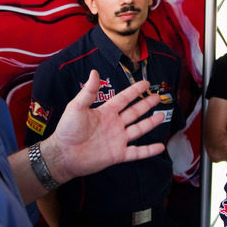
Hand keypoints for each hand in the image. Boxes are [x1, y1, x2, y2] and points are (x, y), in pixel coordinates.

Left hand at [43, 70, 164, 180]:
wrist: (64, 154)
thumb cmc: (67, 130)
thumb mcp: (77, 107)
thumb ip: (88, 91)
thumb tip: (94, 72)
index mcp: (105, 112)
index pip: (124, 99)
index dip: (135, 91)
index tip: (145, 83)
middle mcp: (114, 124)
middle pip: (134, 112)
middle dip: (146, 104)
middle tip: (157, 97)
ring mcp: (117, 139)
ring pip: (138, 129)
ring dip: (150, 123)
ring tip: (161, 116)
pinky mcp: (118, 154)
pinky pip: (137, 152)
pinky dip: (148, 150)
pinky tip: (160, 146)